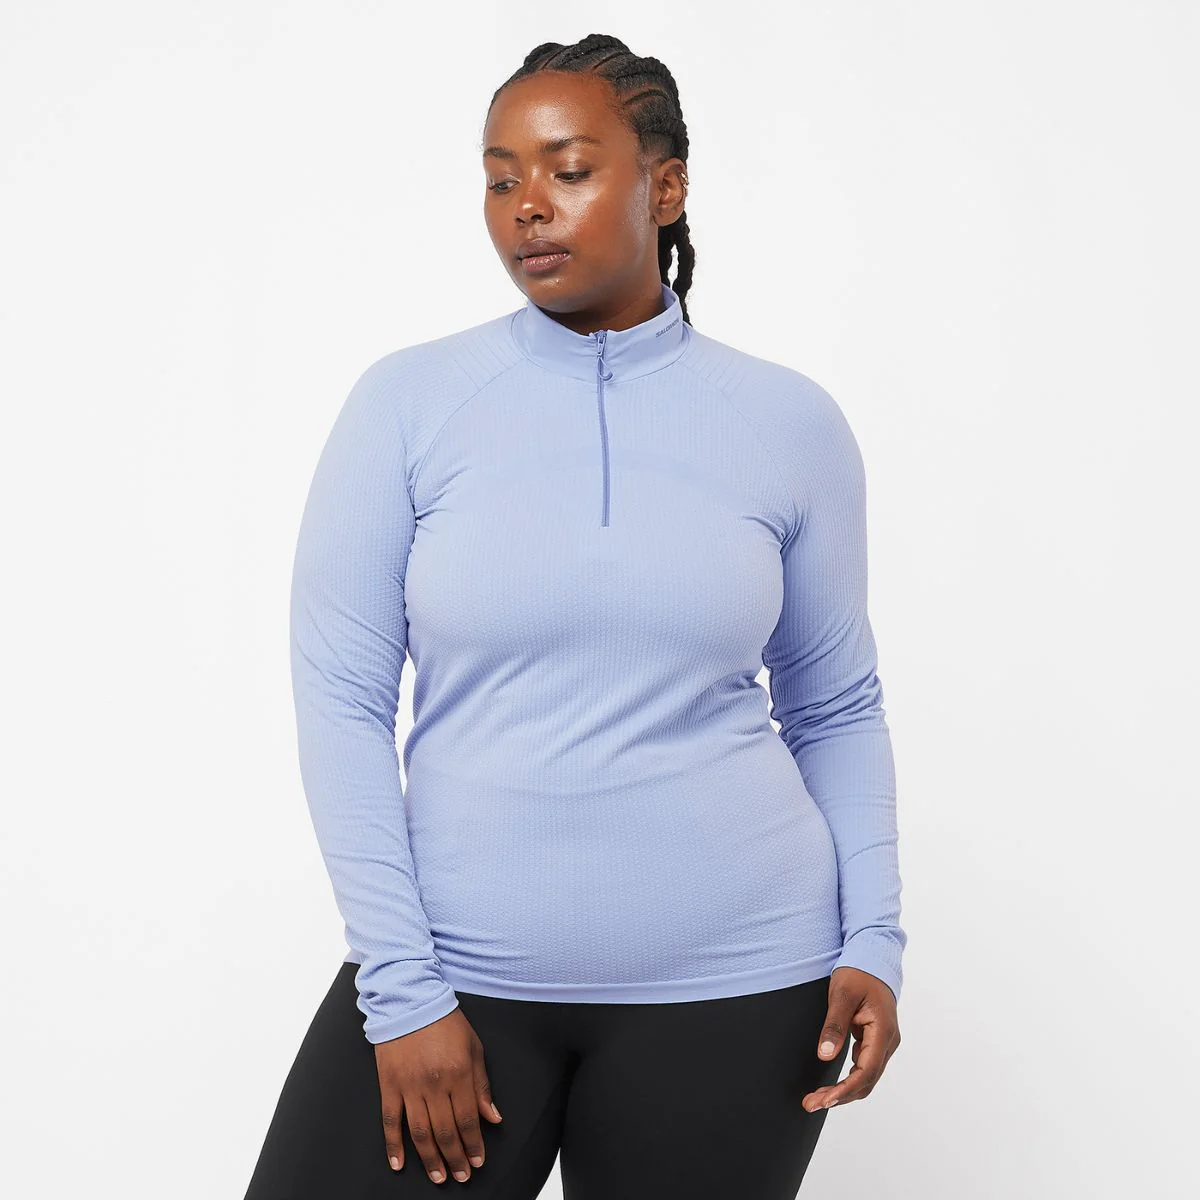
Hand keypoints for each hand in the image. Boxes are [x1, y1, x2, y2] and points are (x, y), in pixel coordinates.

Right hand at [374, 1007, 502, 1183]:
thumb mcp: (473, 1047)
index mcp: (458, 1073)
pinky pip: (390, 1121)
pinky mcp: (389, 1085)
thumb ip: (482, 1085)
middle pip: (445, 1132)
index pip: (468, 1119)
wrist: (410, 1000)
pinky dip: (393, 1145)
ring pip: (420, 1133)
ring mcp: (409, 1086)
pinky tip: (399, 1164)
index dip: (474, 1144)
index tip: (478, 1160)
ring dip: (430, 1159)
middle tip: (462, 1176)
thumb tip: (492, 1117)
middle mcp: (434, 1084)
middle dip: (455, 1158)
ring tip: (439, 1177)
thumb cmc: (446, 1022)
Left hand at [802, 966, 900, 1111]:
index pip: (867, 1070)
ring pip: (866, 1077)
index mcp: (883, 1031)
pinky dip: (847, 1080)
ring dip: (843, 1091)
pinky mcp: (875, 1042)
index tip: (825, 1100)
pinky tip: (830, 1086)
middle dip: (840, 1096)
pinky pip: (863, 1067)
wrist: (872, 960)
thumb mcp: (841, 995)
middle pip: (866, 1080)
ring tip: (816, 1099)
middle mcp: (888, 1042)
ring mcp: (883, 1043)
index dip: (846, 1089)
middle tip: (810, 1104)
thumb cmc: (858, 974)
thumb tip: (825, 1056)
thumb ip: (834, 1026)